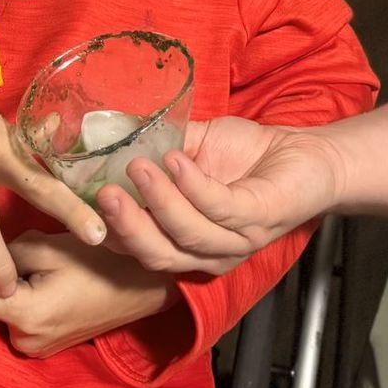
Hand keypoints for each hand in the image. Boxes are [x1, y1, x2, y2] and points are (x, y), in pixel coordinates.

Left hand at [0, 230, 177, 358]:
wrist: (144, 287)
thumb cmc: (98, 260)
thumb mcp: (48, 246)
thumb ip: (3, 253)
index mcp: (22, 315)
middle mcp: (23, 341)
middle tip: (28, 256)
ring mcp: (35, 350)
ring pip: (0, 309)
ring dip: (11, 289)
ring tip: (44, 271)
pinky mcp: (45, 350)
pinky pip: (18, 320)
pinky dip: (24, 302)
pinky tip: (50, 286)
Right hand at [98, 116, 342, 273]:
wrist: (307, 152)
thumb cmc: (247, 153)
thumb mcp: (192, 147)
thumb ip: (156, 146)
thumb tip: (110, 132)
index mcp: (186, 242)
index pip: (138, 249)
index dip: (108, 231)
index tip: (80, 202)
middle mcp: (209, 253)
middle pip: (157, 254)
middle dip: (127, 226)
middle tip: (102, 195)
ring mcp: (236, 240)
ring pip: (187, 235)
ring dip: (158, 201)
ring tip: (138, 166)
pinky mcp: (259, 219)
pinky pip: (220, 208)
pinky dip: (193, 185)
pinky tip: (176, 160)